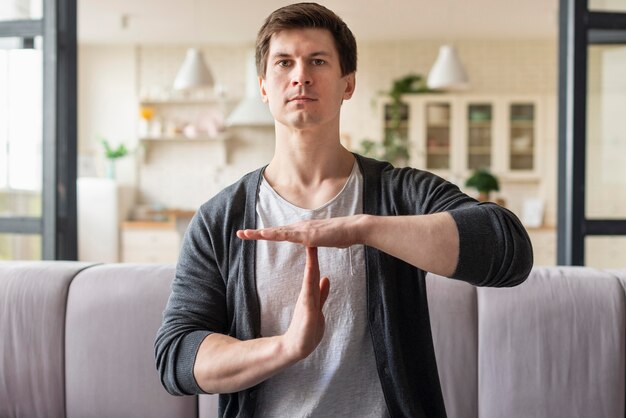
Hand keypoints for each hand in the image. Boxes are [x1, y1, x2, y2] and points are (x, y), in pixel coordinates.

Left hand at [237, 215, 367, 247]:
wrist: (353, 229)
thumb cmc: (342, 234)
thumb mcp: (325, 239)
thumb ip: (316, 240)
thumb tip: (312, 242)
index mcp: (303, 229)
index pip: (281, 232)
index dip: (267, 233)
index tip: (254, 235)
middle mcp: (300, 226)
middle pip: (274, 230)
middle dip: (256, 233)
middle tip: (240, 234)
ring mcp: (303, 230)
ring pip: (276, 232)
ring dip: (259, 233)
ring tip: (244, 234)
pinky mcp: (307, 235)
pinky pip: (287, 235)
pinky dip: (274, 234)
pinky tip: (263, 234)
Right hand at [281, 247, 330, 360]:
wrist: (297, 346)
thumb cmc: (307, 328)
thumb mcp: (318, 306)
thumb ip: (321, 293)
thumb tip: (326, 277)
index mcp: (310, 293)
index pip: (313, 271)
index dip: (315, 257)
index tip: (317, 241)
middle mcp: (307, 294)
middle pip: (311, 271)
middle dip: (312, 255)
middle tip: (312, 237)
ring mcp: (306, 302)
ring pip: (309, 279)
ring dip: (311, 264)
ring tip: (312, 249)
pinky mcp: (306, 311)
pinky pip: (310, 295)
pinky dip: (311, 284)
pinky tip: (314, 275)